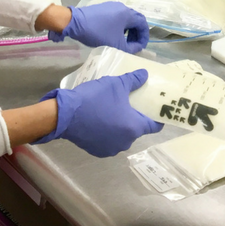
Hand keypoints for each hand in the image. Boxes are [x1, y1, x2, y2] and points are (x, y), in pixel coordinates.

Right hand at [34, 69, 162, 156]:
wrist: (66, 115)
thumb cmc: (95, 98)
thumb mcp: (116, 84)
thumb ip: (134, 80)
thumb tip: (145, 75)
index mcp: (134, 127)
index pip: (155, 126)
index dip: (158, 118)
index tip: (159, 110)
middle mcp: (125, 142)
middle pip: (137, 129)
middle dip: (135, 117)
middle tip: (130, 103)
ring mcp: (111, 148)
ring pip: (122, 135)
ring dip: (121, 125)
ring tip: (114, 110)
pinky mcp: (97, 151)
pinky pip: (109, 140)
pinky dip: (108, 132)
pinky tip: (101, 119)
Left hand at [48, 2, 148, 52]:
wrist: (76, 23)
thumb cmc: (98, 33)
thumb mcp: (117, 44)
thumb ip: (131, 48)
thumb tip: (137, 47)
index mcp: (127, 14)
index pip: (143, 23)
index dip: (144, 36)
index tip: (141, 47)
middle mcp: (122, 7)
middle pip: (136, 19)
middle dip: (137, 33)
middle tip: (134, 44)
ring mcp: (112, 6)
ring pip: (126, 18)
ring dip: (129, 30)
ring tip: (124, 41)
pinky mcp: (104, 8)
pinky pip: (118, 16)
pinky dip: (120, 26)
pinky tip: (114, 34)